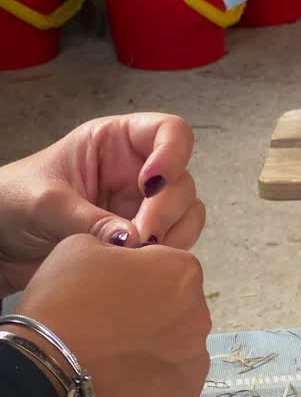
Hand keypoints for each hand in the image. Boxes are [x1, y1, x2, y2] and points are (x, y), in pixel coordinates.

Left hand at [0, 113, 205, 295]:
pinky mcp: (144, 238)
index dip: (173, 154)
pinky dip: (166, 256)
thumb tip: (135, 240)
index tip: (151, 185)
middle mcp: (137, 170)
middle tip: (140, 238)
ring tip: (137, 256)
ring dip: (171, 235)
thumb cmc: (11, 204)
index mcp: (114, 142)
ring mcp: (143, 206)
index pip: (170, 132)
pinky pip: (176, 243)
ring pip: (186, 214)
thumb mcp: (45, 204)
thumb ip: (91, 220)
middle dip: (165, 210)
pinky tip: (138, 265)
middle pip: (182, 181)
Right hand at [15, 235, 211, 396]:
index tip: (110, 293)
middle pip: (177, 311)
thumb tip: (130, 263)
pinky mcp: (185, 396)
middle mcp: (201, 313)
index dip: (137, 281)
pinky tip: (120, 383)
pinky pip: (170, 386)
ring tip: (112, 358)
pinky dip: (149, 386)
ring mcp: (196, 358)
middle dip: (150, 317)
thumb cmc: (65, 299)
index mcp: (183, 271)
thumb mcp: (80, 247)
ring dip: (151, 352)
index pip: (168, 270)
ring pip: (176, 350)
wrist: (52, 363)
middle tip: (109, 327)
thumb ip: (119, 248)